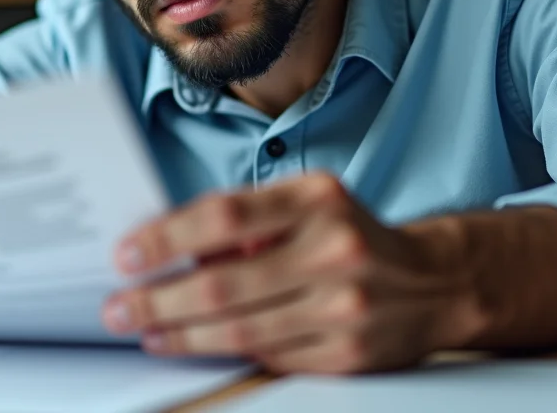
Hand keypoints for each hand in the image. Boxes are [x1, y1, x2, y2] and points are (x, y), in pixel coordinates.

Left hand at [101, 173, 484, 373]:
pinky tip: (193, 345)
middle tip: (119, 308)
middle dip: (158, 300)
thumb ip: (247, 220)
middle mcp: (333, 249)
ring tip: (146, 330)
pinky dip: (224, 352)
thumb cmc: (352, 234)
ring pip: (240, 330)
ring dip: (180, 335)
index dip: (166, 238)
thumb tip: (170, 248)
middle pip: (223, 284)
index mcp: (316, 199)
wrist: (436, 282)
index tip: (127, 255)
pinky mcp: (349, 354)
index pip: (223, 215)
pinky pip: (269, 357)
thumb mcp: (306, 203)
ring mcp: (345, 307)